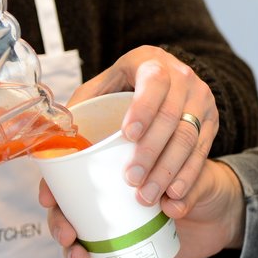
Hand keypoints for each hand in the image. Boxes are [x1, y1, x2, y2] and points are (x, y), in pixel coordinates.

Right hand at [42, 159, 244, 257]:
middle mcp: (114, 193)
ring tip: (77, 254)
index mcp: (123, 165)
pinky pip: (100, 253)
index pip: (79, 169)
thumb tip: (172, 205)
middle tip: (67, 233)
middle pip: (70, 204)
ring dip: (69, 244)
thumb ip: (192, 184)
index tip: (49, 196)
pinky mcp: (127, 244)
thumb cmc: (208, 184)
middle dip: (58, 219)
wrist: (224, 215)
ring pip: (79, 230)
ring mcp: (117, 220)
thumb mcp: (202, 176)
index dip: (56, 183)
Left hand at [67, 46, 217, 205]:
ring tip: (147, 196)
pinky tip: (174, 195)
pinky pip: (203, 150)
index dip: (144, 107)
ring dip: (168, 170)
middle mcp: (181, 76)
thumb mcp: (95, 93)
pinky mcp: (210, 120)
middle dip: (152, 152)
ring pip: (189, 136)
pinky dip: (188, 175)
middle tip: (131, 180)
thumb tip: (47, 161)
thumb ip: (72, 119)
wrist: (162, 85)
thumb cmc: (118, 93)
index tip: (127, 135)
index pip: (153, 80)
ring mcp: (199, 97)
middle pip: (172, 115)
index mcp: (149, 61)